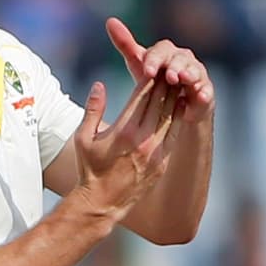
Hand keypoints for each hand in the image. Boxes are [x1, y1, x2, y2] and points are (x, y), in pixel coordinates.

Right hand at [70, 75, 180, 223]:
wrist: (103, 202)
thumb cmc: (89, 168)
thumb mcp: (83, 138)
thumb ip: (92, 109)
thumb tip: (99, 84)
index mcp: (123, 130)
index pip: (141, 95)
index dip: (149, 77)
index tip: (153, 63)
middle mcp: (142, 138)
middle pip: (159, 101)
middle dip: (165, 81)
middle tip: (170, 65)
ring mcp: (155, 150)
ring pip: (171, 115)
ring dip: (176, 96)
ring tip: (179, 80)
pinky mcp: (162, 160)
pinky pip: (175, 133)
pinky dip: (179, 116)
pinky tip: (181, 104)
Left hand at [106, 17, 214, 122]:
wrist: (170, 106)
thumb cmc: (153, 80)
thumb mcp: (138, 64)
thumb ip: (126, 44)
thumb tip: (110, 21)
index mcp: (166, 52)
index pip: (161, 50)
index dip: (154, 60)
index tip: (147, 72)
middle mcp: (183, 59)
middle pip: (180, 58)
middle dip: (175, 66)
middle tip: (170, 76)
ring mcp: (196, 74)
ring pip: (195, 71)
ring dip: (191, 74)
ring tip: (184, 80)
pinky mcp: (205, 92)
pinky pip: (207, 91)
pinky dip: (204, 93)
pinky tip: (201, 97)